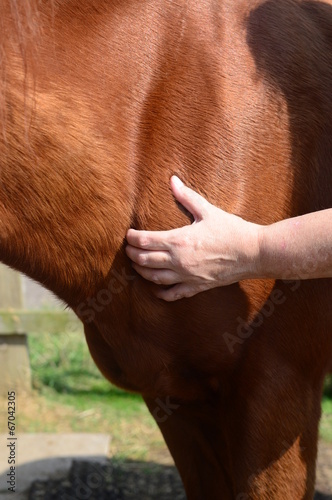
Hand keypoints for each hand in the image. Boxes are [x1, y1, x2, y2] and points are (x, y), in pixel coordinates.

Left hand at [126, 176, 260, 300]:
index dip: (133, 238)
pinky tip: (155, 288)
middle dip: (132, 254)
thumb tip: (172, 180)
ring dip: (141, 271)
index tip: (129, 234)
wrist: (253, 253)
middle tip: (129, 249)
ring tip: (137, 265)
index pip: (145, 241)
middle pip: (144, 260)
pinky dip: (160, 292)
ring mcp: (187, 276)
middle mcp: (179, 261)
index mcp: (179, 241)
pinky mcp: (196, 287)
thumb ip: (187, 196)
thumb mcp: (208, 210)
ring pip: (154, 278)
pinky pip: (172, 294)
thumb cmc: (231, 230)